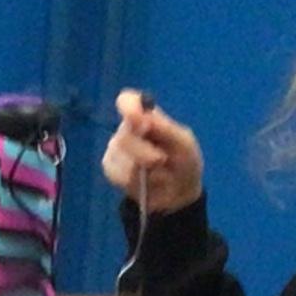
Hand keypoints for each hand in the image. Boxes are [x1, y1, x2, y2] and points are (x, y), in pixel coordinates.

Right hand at [100, 89, 204, 213]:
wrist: (179, 194)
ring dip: (143, 170)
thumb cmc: (184, 162)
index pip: (127, 101)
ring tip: (158, 174)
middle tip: (161, 160)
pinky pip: (116, 174)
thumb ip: (164, 128)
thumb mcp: (184, 144)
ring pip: (120, 158)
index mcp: (146, 116)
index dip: (128, 106)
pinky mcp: (111, 169)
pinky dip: (134, 182)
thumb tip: (140, 117)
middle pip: (123, 136)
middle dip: (144, 152)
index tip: (137, 118)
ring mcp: (116, 149)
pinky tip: (145, 183)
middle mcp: (127, 129)